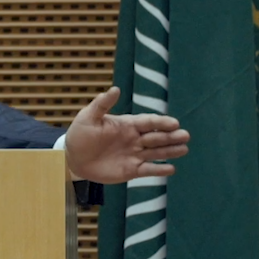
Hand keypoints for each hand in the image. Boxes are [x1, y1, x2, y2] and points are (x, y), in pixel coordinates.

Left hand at [63, 86, 189, 183]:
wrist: (73, 158)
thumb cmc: (80, 134)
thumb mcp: (88, 117)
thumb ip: (102, 104)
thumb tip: (115, 89)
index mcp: (127, 125)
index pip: (148, 122)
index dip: (161, 122)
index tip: (174, 123)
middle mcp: (134, 139)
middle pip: (156, 137)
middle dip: (171, 136)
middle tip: (185, 135)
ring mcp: (134, 154)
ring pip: (157, 152)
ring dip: (170, 151)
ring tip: (184, 149)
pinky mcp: (131, 170)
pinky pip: (148, 170)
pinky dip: (159, 170)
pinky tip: (171, 169)